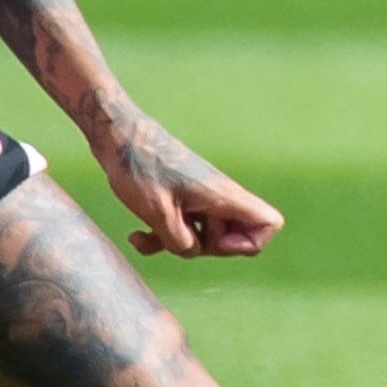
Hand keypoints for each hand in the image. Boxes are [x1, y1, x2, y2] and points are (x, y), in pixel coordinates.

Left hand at [85, 99, 278, 258]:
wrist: (116, 137)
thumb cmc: (138, 168)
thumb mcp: (157, 214)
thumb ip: (181, 242)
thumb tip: (190, 249)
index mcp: (222, 195)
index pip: (269, 223)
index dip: (249, 243)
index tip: (218, 242)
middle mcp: (217, 196)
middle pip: (235, 236)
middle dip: (208, 248)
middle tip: (179, 235)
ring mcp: (200, 198)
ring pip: (205, 235)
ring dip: (178, 243)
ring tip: (149, 234)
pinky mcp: (181, 199)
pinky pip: (183, 228)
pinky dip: (163, 237)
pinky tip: (137, 236)